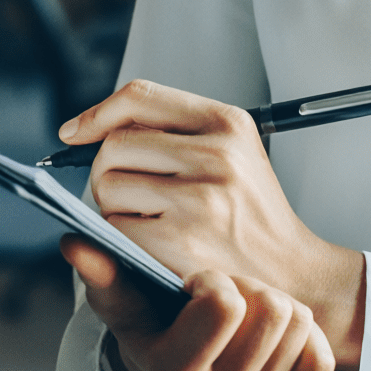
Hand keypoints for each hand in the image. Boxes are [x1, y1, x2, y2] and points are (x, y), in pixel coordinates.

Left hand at [59, 78, 364, 370]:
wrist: (296, 274)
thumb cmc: (251, 213)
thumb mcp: (233, 151)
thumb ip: (174, 129)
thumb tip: (85, 128)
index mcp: (228, 122)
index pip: (140, 97)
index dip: (98, 113)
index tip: (73, 132)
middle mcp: (217, 154)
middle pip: (115, 145)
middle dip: (106, 171)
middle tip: (128, 195)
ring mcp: (200, 198)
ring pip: (107, 186)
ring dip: (112, 207)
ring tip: (147, 220)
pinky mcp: (181, 241)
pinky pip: (115, 228)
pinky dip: (120, 238)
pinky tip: (151, 245)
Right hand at [62, 238, 333, 370]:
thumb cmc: (154, 328)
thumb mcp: (125, 303)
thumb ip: (103, 274)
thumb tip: (74, 243)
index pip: (225, 304)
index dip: (215, 280)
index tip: (197, 285)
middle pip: (274, 309)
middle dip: (252, 289)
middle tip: (229, 297)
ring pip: (300, 323)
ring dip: (277, 305)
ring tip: (247, 316)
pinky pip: (321, 356)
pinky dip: (304, 338)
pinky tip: (272, 340)